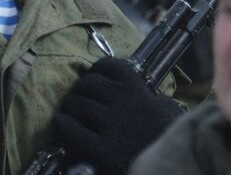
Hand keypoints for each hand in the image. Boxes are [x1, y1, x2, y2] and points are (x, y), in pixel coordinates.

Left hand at [51, 57, 181, 174]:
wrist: (168, 164)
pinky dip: (63, 124)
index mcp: (137, 89)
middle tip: (77, 99)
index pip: (109, 66)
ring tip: (68, 113)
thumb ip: (150, 96)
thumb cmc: (169, 136)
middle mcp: (121, 101)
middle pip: (88, 84)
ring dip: (68, 107)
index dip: (96, 70)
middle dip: (79, 90)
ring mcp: (109, 124)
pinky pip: (72, 130)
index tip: (94, 77)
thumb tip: (139, 93)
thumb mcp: (167, 108)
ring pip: (76, 105)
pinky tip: (62, 125)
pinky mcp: (100, 149)